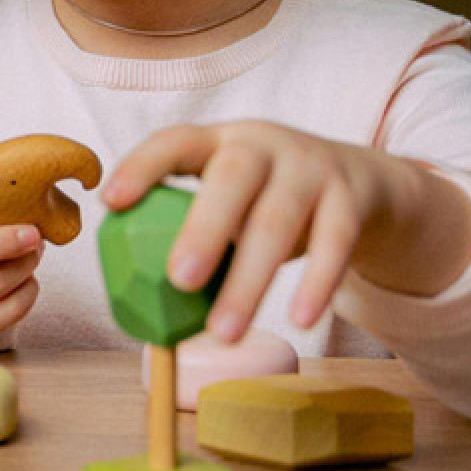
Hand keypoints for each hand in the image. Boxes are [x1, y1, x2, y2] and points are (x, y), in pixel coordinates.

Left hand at [103, 121, 470, 342]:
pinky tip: (299, 320)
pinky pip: (336, 241)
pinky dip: (317, 283)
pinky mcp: (350, 197)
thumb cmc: (264, 199)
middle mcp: (263, 144)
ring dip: (250, 279)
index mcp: (218, 141)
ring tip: (224, 330)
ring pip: (279, 219)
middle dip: (204, 229)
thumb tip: (137, 300)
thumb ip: (190, 229)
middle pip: (232, 177)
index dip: (141, 167)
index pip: (174, 142)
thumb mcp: (228, 197)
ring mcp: (310, 166)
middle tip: (179, 281)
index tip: (111, 201)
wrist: (359, 181)